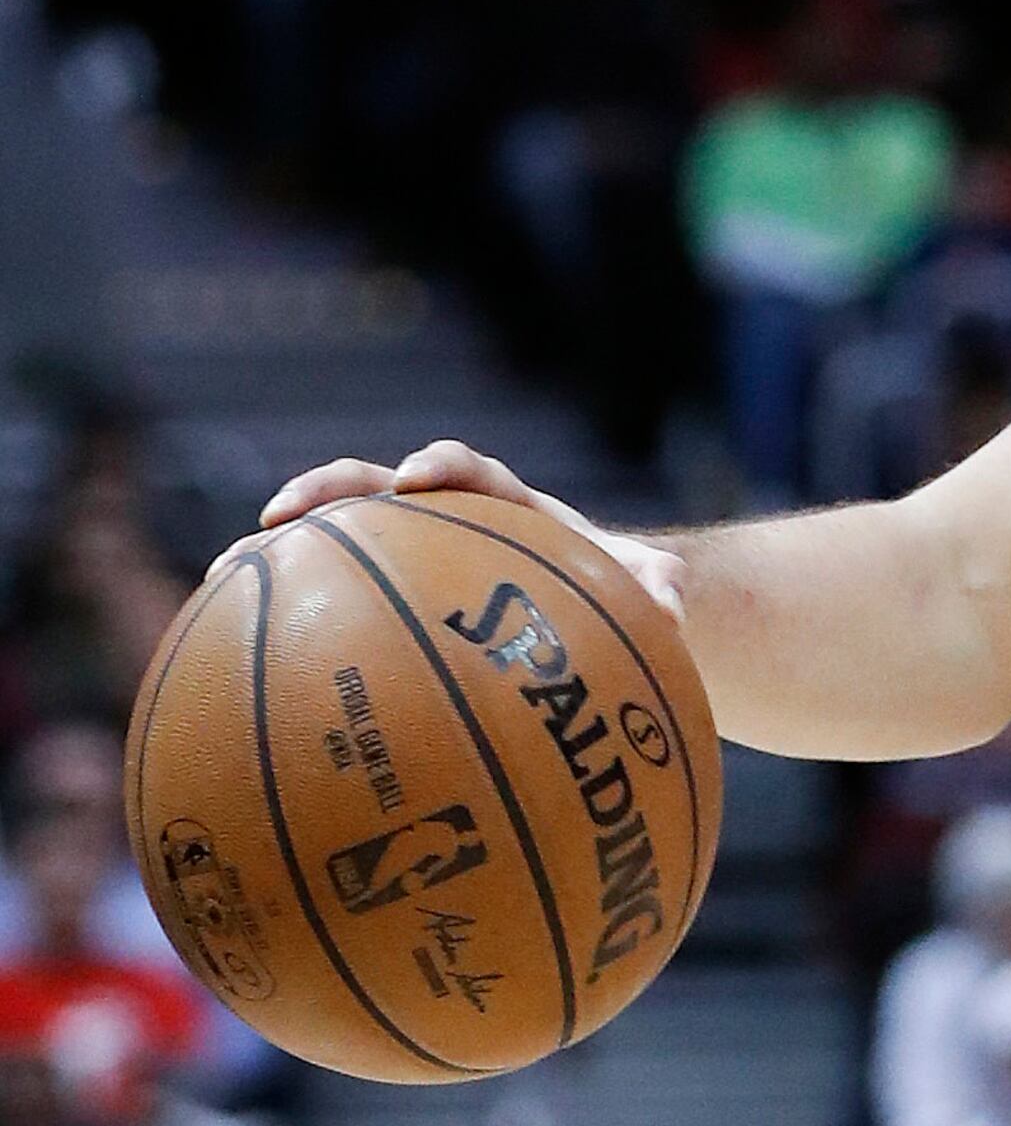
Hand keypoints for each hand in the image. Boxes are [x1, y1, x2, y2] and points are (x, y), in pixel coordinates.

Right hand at [222, 441, 687, 621]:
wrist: (593, 617)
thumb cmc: (614, 598)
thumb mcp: (642, 593)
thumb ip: (658, 588)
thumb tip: (672, 597)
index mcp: (509, 508)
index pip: (472, 473)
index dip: (443, 467)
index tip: (420, 478)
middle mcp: (447, 525)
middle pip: (376, 489)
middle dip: (329, 491)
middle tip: (281, 511)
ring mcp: (408, 559)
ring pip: (334, 542)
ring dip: (278, 552)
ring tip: (222, 577)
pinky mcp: (384, 602)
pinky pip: (327, 603)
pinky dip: (282, 618)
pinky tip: (231, 657)